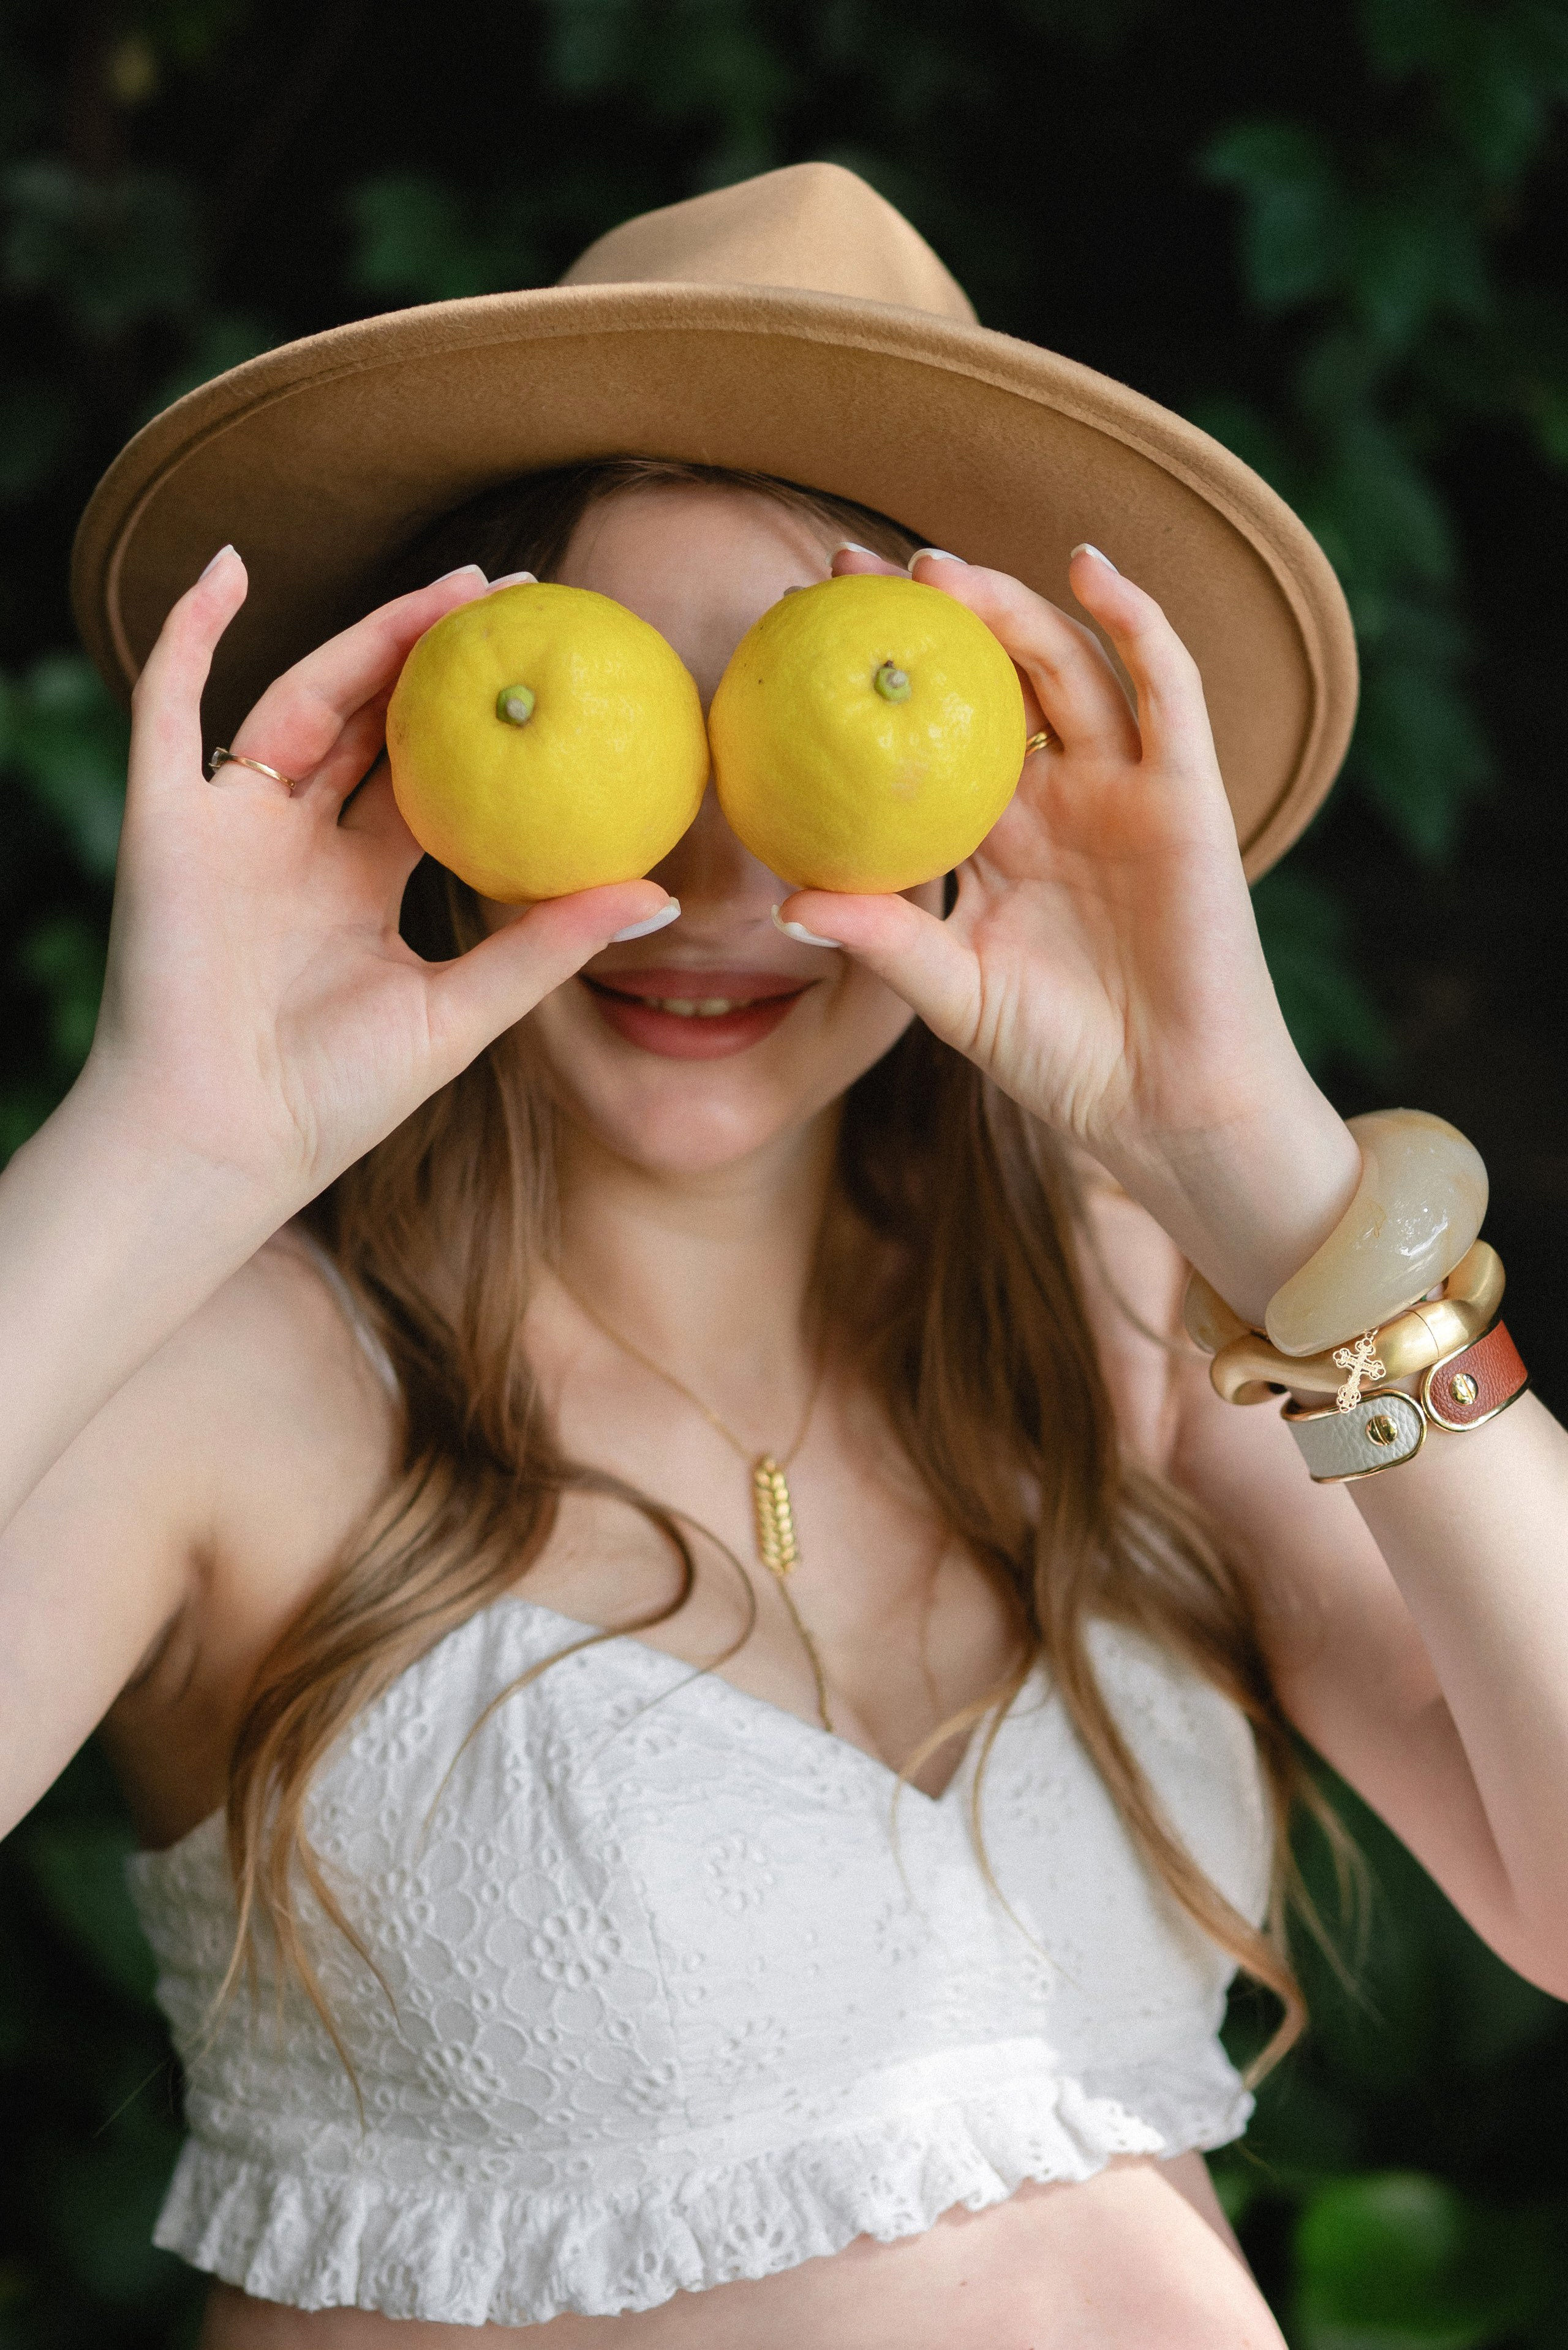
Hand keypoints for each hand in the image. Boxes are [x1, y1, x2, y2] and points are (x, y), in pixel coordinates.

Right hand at [80, 549, 669, 1215]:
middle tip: (512, 595)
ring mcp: (229, 828)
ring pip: (299, 701)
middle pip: (367, 722)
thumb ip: (547, 944)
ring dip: (365, 637)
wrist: (224, 1144)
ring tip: (448, 587)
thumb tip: (662, 898)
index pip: (423, 777)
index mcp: (356, 883)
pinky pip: (165, 705)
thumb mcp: (463, 1010)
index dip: (481, 720)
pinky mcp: (166, 821)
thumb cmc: (335, 1099)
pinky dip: (186, 633)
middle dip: (433, 655)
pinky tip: (228, 568)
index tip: (550, 663)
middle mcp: (293, 845)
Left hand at [780, 545, 1359, 1315]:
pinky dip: (1136, 623)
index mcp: (996, 837)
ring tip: (936, 568)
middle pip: (992, 677)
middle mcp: (1058, 798)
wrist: (1164, 1108)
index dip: (874, 680)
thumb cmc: (1059, 1057)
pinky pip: (1168, 691)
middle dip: (928, 616)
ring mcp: (1124, 790)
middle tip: (847, 572)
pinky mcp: (1187, 795)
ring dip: (1007, 605)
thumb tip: (787, 901)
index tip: (796, 632)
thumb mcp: (952, 993)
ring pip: (1067, 666)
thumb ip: (885, 938)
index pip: (927, 735)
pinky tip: (1090, 570)